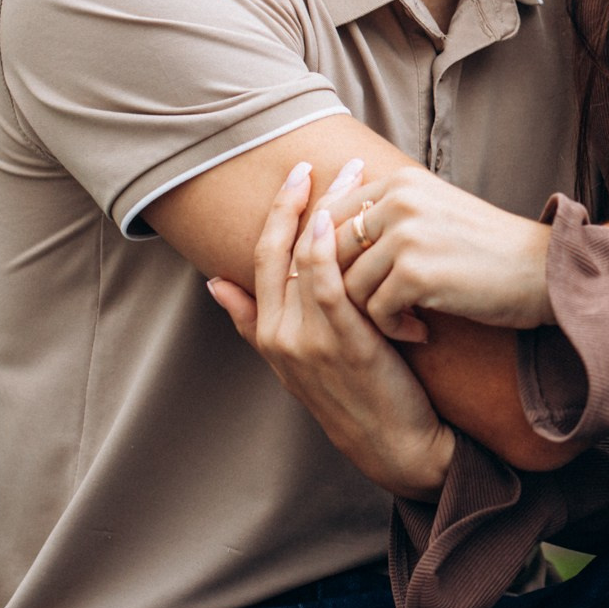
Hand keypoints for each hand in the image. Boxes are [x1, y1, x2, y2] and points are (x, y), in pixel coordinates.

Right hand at [208, 158, 455, 501]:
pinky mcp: (343, 344)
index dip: (276, 211)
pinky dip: (326, 249)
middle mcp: (279, 335)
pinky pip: (327, 286)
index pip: (261, 256)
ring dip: (325, 210)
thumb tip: (215, 282)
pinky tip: (336, 220)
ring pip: (304, 259)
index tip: (296, 175)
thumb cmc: (352, 396)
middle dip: (296, 200)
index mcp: (266, 334)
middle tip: (318, 162)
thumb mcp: (294, 361)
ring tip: (350, 175)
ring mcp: (308, 340)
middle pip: (278, 251)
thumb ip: (253, 320)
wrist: (393, 445)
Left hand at [333, 165, 554, 339]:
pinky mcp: (416, 273)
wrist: (544, 271)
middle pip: (332, 251)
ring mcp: (406, 235)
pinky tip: (420, 331)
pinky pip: (375, 310)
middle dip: (345, 287)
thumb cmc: (489, 250)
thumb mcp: (436, 213)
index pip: (332, 215)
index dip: (328, 255)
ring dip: (370, 314)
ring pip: (348, 285)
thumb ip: (388, 214)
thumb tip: (329, 235)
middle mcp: (399, 200)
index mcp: (401, 182)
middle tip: (373, 309)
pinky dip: (393, 329)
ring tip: (403, 322)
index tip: (345, 283)